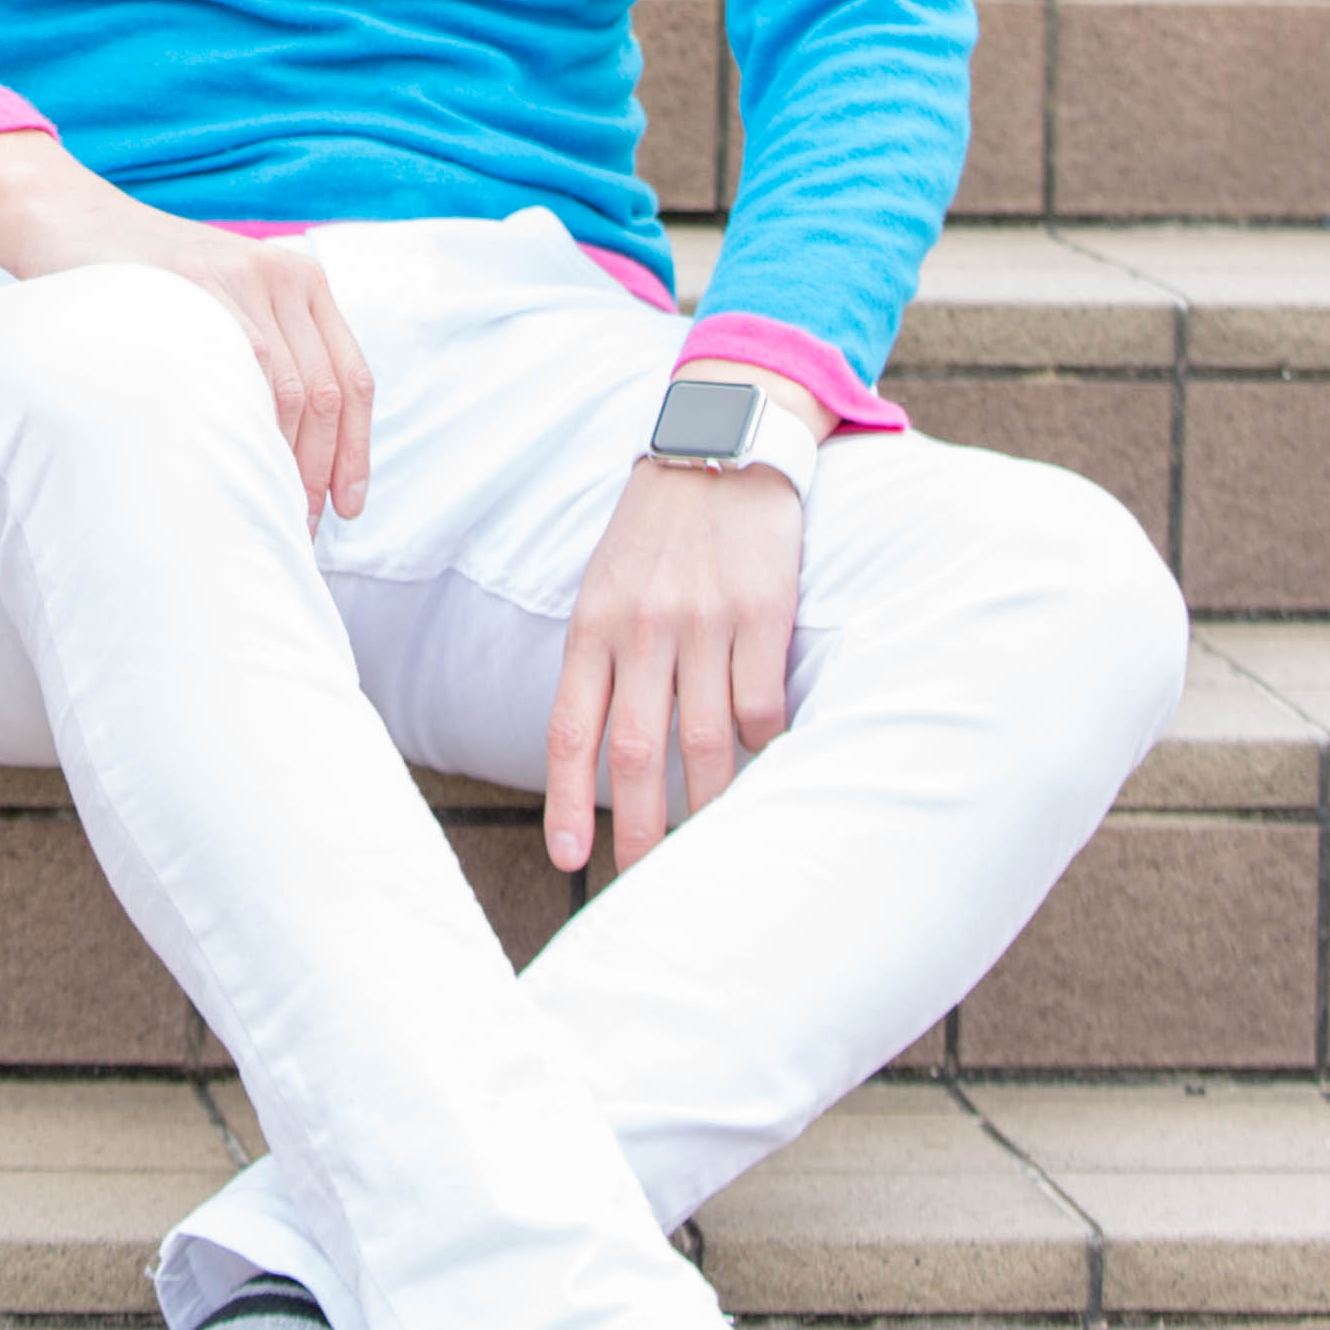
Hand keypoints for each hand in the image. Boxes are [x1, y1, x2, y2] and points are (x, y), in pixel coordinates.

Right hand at [0, 129, 373, 522]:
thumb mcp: (227, 296)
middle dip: (320, 470)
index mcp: (302, 282)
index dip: (356, 451)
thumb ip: (269, 347)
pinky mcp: (195, 286)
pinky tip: (232, 462)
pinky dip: (245, 424)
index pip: (353, 379)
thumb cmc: (150, 278)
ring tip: (265, 509)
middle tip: (300, 524)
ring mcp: (239, 278)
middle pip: (327, 393)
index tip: (348, 505)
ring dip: (285, 460)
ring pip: (289, 389)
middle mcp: (282, 276)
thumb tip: (300, 455)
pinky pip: (240, 367)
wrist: (75, 220)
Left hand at [543, 452, 804, 874]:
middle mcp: (643, 628)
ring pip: (705, 740)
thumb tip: (596, 748)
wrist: (717, 445)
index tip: (566, 858)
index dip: (565, 799)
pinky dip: (763, 743)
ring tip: (711, 849)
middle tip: (642, 884)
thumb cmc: (655, 530)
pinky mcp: (762, 612)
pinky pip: (762, 704)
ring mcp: (705, 621)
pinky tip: (763, 760)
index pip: (572, 727)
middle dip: (638, 830)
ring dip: (707, 804)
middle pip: (638, 752)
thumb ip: (600, 657)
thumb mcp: (605, 582)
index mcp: (594, 623)